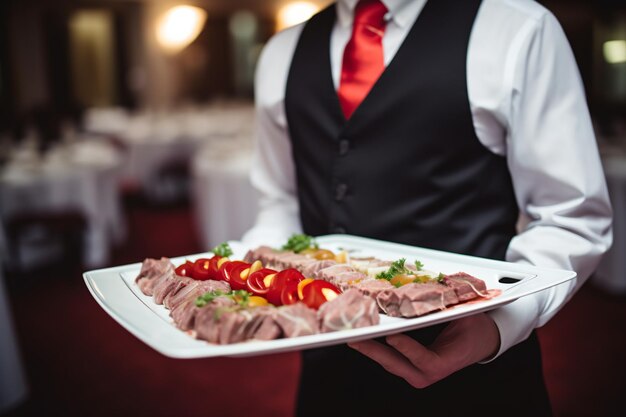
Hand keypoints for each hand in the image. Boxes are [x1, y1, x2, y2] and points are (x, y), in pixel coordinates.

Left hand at [347, 313, 499, 387]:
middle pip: (395, 362)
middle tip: (354, 336)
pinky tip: (362, 336)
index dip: (407, 348)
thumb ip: (449, 307)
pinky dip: (374, 346)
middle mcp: (426, 372)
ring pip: (387, 361)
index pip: (422, 358)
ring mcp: (415, 372)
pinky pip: (389, 358)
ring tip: (352, 334)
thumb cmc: (473, 328)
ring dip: (368, 348)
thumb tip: (435, 286)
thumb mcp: (465, 316)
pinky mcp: (408, 367)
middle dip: (372, 349)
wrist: (479, 342)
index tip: (392, 337)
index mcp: (443, 363)